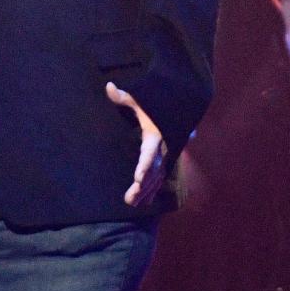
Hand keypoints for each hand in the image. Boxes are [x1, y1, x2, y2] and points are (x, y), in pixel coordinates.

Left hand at [106, 81, 165, 206]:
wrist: (180, 104)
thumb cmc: (155, 102)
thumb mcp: (140, 99)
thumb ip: (124, 97)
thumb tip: (109, 86)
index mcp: (155, 135)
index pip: (150, 153)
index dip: (145, 165)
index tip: (137, 178)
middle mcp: (162, 148)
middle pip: (153, 171)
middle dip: (143, 186)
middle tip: (130, 200)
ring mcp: (164, 155)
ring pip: (156, 177)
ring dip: (145, 191)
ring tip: (131, 203)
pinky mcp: (164, 159)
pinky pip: (159, 177)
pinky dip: (152, 189)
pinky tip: (144, 201)